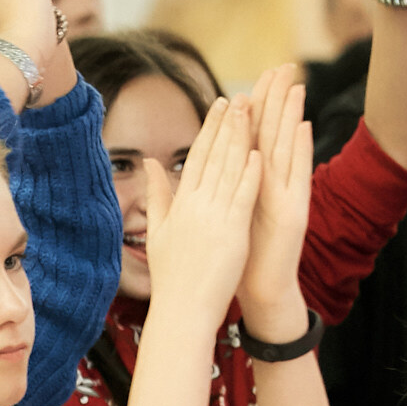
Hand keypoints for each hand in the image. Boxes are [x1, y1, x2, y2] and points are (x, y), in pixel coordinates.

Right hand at [144, 96, 266, 322]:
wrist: (181, 311)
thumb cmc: (171, 277)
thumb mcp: (156, 232)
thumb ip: (156, 196)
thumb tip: (148, 164)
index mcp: (179, 204)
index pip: (196, 157)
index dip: (209, 129)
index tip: (220, 105)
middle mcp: (195, 205)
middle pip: (213, 156)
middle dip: (227, 124)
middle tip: (239, 95)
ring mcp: (212, 217)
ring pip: (228, 169)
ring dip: (241, 138)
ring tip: (252, 110)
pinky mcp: (230, 232)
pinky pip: (242, 197)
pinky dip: (249, 173)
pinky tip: (258, 151)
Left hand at [237, 66, 314, 341]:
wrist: (260, 287)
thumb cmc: (240, 252)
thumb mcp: (223, 213)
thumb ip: (216, 185)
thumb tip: (204, 161)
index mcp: (251, 182)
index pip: (251, 137)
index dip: (253, 108)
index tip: (253, 77)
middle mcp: (272, 183)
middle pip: (273, 133)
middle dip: (277, 100)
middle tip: (283, 65)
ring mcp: (285, 194)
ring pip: (288, 147)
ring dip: (292, 115)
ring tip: (296, 84)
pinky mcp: (294, 210)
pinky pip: (298, 176)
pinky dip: (300, 151)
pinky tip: (304, 126)